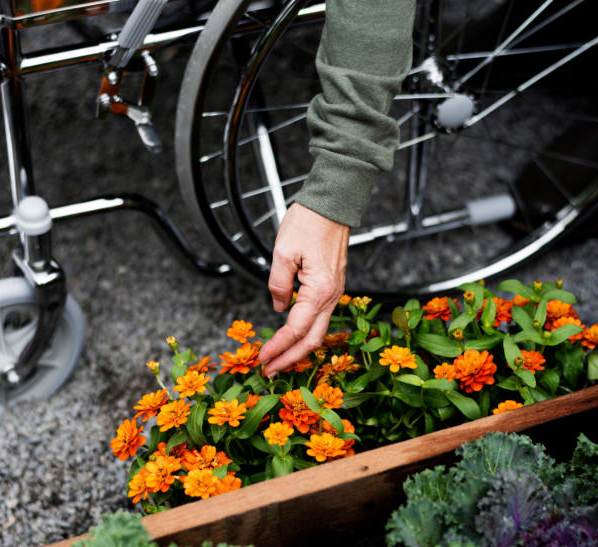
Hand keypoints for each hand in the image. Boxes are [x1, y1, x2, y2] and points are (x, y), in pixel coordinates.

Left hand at [259, 203, 349, 376]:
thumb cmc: (309, 222)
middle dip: (290, 359)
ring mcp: (335, 291)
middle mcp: (332, 295)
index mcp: (319, 290)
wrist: (333, 204)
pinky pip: (320, 317)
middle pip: (312, 340)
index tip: (262, 359)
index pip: (295, 329)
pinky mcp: (333, 286)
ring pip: (318, 331)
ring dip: (298, 348)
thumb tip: (277, 307)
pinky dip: (305, 332)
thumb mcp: (283, 252)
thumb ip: (278, 284)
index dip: (277, 347)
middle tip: (269, 370)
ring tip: (278, 359)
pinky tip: (291, 336)